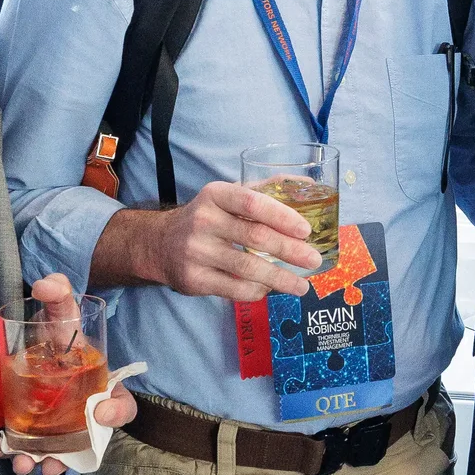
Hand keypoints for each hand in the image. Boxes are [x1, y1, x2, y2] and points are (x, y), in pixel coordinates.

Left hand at [0, 273, 137, 474]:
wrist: (33, 342)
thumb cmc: (57, 331)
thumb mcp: (61, 310)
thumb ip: (59, 294)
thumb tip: (46, 285)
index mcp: (101, 386)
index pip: (120, 406)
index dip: (117, 413)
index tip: (103, 414)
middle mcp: (82, 410)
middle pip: (84, 441)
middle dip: (68, 456)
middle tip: (51, 462)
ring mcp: (56, 421)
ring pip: (53, 450)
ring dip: (39, 461)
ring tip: (23, 464)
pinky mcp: (29, 425)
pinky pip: (25, 445)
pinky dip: (12, 451)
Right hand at [91, 181, 319, 302]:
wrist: (160, 244)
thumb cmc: (207, 217)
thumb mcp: (226, 196)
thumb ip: (262, 190)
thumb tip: (304, 184)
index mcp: (216, 195)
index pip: (252, 202)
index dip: (282, 216)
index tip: (306, 230)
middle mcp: (203, 221)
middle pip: (255, 238)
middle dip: (290, 251)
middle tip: (314, 260)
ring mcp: (197, 252)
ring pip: (248, 269)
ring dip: (281, 279)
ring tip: (302, 285)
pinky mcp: (194, 279)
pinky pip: (234, 289)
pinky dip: (258, 291)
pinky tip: (271, 289)